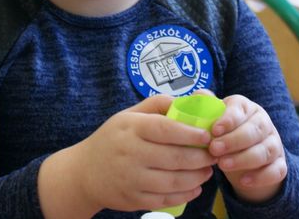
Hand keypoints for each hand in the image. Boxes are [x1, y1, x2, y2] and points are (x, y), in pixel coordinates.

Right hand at [40, 95, 216, 216]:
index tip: (208, 135)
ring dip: (197, 177)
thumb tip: (190, 99)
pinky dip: (185, 194)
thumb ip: (156, 105)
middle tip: (215, 154)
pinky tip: (195, 187)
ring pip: (174, 181)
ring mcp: (131, 178)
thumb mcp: (127, 115)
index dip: (190, 133)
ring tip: (207, 170)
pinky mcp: (133, 199)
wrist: (83, 173)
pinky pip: (166, 199)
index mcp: (130, 128)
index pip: (165, 129)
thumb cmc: (112, 139)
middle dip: (201, 157)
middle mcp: (129, 153)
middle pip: (174, 157)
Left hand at [206, 92, 286, 202]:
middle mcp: (263, 123)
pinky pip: (276, 171)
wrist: (243, 157)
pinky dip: (261, 177)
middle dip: (233, 141)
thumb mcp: (215, 119)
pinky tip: (244, 181)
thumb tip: (199, 95)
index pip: (239, 108)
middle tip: (214, 149)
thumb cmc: (224, 133)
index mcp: (245, 107)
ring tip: (223, 165)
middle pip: (254, 130)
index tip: (214, 130)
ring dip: (244, 159)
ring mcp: (274, 143)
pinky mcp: (280, 164)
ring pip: (265, 151)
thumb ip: (207, 107)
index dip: (228, 119)